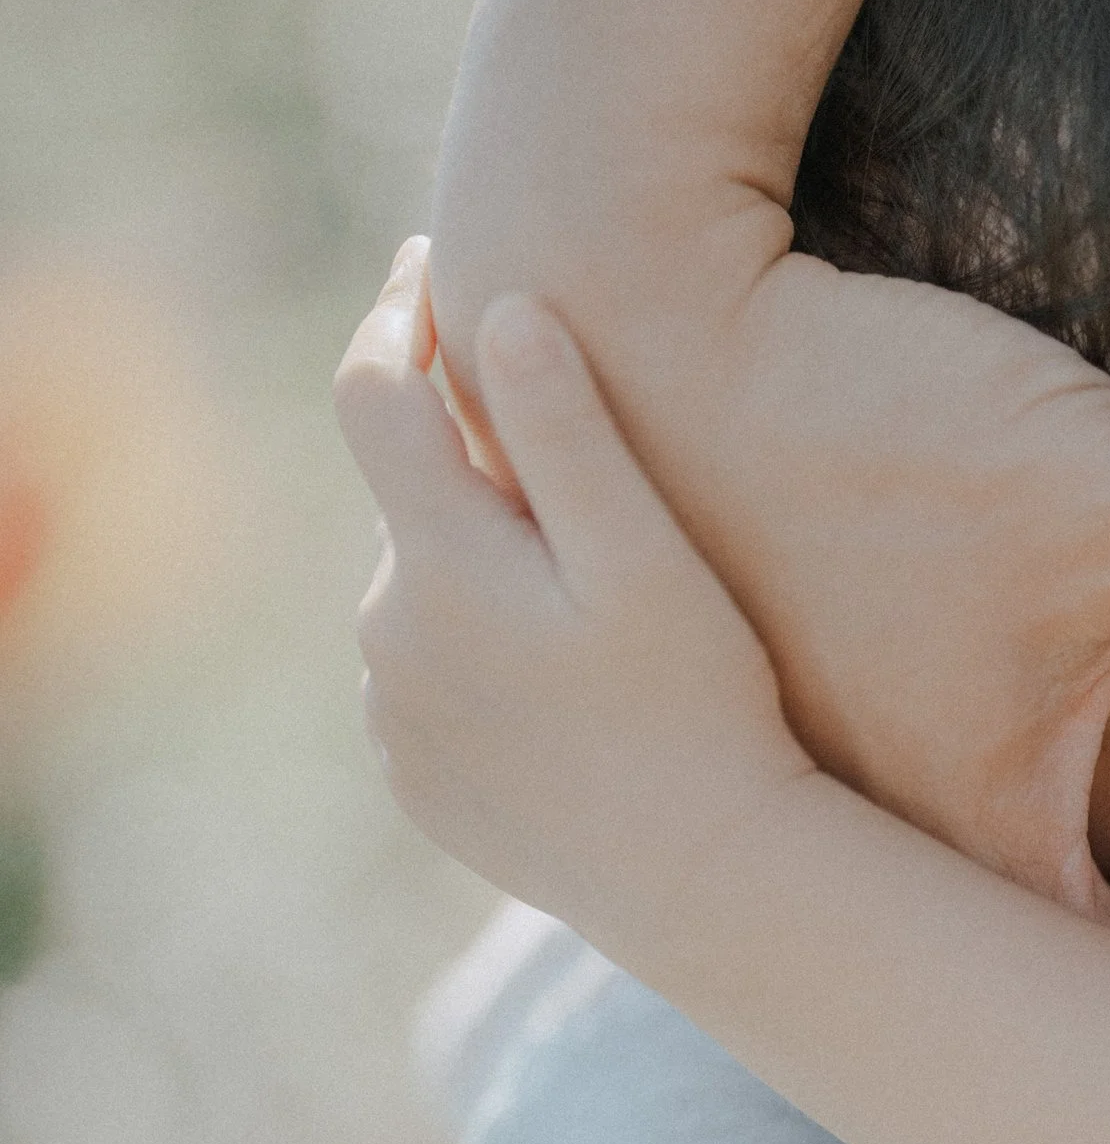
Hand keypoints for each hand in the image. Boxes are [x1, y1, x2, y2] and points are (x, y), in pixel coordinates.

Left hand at [336, 266, 811, 954]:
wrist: (702, 883)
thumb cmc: (700, 707)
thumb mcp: (648, 558)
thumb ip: (570, 433)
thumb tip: (501, 311)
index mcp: (436, 560)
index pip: (372, 391)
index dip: (400, 314)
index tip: (432, 261)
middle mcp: (387, 634)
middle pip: (409, 499)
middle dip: (469, 460)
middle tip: (570, 439)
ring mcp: (394, 716)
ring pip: (425, 592)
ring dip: (482, 563)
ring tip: (588, 578)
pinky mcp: (419, 779)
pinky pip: (434, 679)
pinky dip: (484, 651)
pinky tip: (570, 674)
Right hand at [423, 230, 1109, 924]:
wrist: (642, 333)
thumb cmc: (876, 428)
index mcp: (977, 846)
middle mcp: (889, 854)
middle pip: (1069, 958)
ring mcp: (827, 790)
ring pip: (993, 871)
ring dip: (1092, 867)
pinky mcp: (797, 706)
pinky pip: (921, 789)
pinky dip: (1003, 779)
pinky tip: (1053, 730)